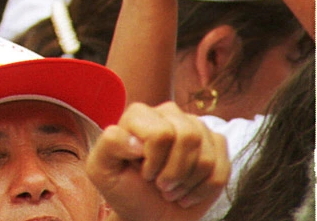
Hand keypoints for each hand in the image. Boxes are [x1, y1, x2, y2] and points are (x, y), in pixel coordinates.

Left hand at [87, 102, 229, 220]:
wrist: (149, 213)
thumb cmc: (124, 190)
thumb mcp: (103, 170)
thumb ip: (109, 145)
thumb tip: (137, 141)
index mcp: (139, 114)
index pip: (161, 132)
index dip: (155, 161)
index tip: (144, 173)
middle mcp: (168, 113)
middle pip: (188, 137)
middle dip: (174, 172)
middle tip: (160, 185)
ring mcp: (195, 126)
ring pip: (206, 156)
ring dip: (188, 183)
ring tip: (171, 189)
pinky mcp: (216, 144)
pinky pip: (222, 168)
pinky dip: (204, 189)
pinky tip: (188, 191)